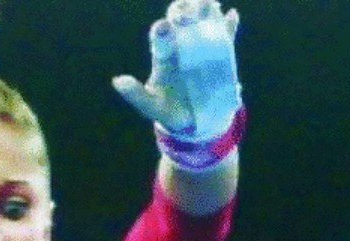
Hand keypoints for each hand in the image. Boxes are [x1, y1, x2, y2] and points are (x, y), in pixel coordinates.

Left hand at [113, 0, 241, 139]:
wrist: (193, 121)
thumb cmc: (168, 110)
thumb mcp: (151, 106)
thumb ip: (136, 94)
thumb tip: (118, 81)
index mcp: (163, 54)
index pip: (161, 34)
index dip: (162, 29)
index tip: (164, 27)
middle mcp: (181, 44)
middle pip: (182, 18)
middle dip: (184, 12)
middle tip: (187, 16)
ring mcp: (201, 46)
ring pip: (203, 20)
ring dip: (206, 10)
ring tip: (210, 7)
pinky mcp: (219, 53)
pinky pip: (224, 35)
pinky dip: (228, 24)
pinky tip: (231, 15)